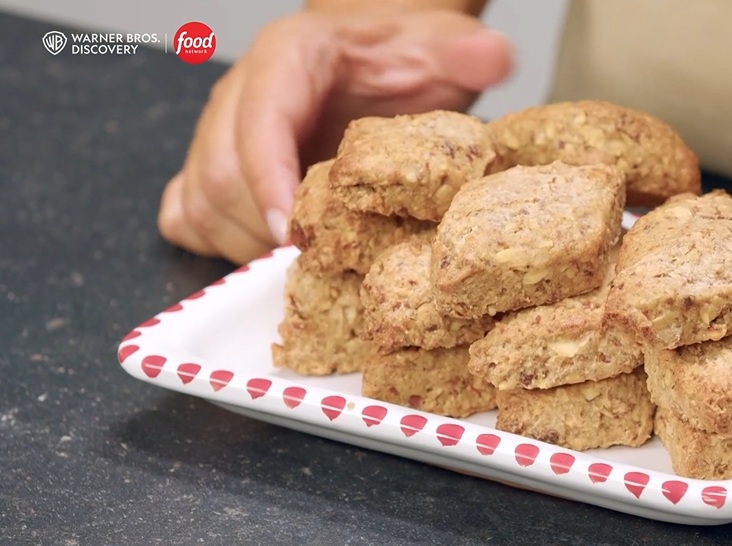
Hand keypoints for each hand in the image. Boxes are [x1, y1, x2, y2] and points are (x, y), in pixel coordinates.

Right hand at [158, 8, 512, 263]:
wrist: (377, 62)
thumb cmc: (400, 60)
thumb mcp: (439, 47)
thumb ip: (466, 52)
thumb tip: (497, 58)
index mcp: (288, 59)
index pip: (257, 121)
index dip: (267, 181)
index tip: (294, 232)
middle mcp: (240, 97)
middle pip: (218, 173)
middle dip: (261, 228)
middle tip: (317, 263)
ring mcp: (219, 135)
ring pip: (200, 202)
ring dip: (246, 245)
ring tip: (306, 265)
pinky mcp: (215, 168)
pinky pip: (186, 216)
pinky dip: (218, 245)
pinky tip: (269, 252)